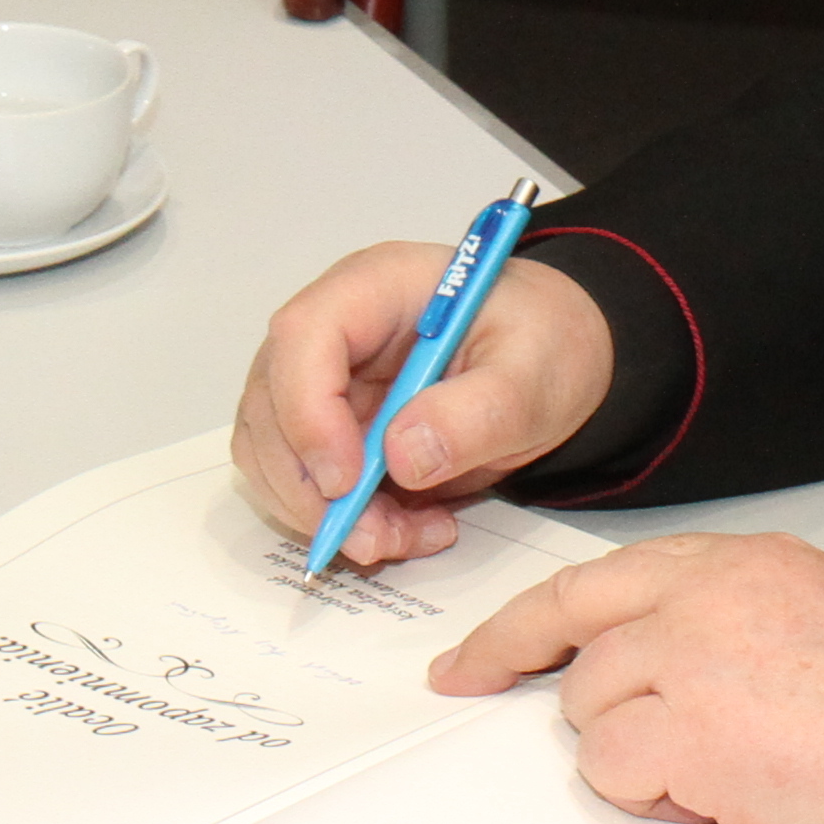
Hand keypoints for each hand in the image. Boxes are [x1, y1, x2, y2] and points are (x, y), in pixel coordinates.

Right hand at [229, 242, 613, 567]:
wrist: (551, 356)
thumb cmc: (544, 341)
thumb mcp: (536, 374)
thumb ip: (478, 412)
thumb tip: (404, 457)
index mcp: (378, 286)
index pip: (305, 334)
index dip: (308, 411)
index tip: (348, 482)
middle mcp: (334, 327)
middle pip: (272, 403)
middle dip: (312, 486)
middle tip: (378, 537)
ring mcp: (322, 378)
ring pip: (274, 454)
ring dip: (325, 513)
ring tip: (406, 535)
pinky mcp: (327, 425)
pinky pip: (302, 482)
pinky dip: (341, 520)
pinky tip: (404, 527)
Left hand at [429, 536, 823, 823]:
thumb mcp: (819, 623)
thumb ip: (729, 625)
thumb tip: (659, 666)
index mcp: (743, 563)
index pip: (607, 577)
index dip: (536, 617)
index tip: (483, 647)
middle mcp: (707, 593)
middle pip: (573, 626)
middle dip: (511, 657)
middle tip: (470, 681)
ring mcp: (691, 657)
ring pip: (590, 709)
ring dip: (635, 752)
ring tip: (728, 770)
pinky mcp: (686, 732)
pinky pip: (612, 768)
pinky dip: (653, 795)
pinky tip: (725, 796)